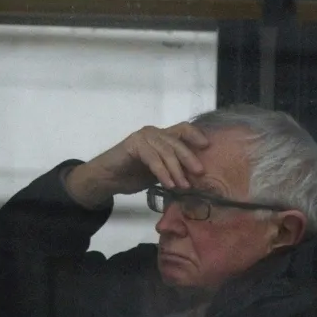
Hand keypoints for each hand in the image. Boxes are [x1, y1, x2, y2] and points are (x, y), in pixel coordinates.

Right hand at [64, 123, 209, 208]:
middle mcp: (154, 132)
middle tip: (200, 172)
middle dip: (190, 157)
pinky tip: (169, 184)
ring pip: (166, 151)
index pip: (183, 129)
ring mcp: (143, 137)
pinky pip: (153, 158)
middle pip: (177, 141)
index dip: (196, 135)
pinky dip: (162, 172)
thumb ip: (174, 169)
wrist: (107, 178)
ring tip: (183, 186)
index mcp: (162, 136)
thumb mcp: (160, 172)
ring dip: (176, 170)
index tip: (208, 147)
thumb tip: (197, 178)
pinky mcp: (133, 144)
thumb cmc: (133, 175)